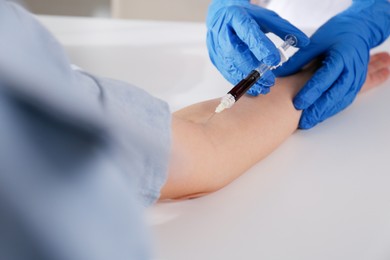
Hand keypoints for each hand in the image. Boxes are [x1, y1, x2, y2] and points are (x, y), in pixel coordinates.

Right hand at [206, 0, 308, 95]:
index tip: (275, 61)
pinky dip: (241, 82)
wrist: (222, 17)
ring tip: (264, 88)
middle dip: (253, 69)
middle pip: (236, 53)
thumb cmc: (246, 18)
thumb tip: (304, 43)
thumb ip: (285, 30)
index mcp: (236, 17)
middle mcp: (222, 32)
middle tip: (270, 81)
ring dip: (247, 80)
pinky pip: (227, 73)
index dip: (261, 48)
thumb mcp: (266, 18)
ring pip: (230, 66)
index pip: (248, 33)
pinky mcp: (215, 59)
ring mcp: (216, 47)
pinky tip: (254, 88)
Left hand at [276, 0, 389, 128]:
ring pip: (340, 101)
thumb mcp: (315, 42)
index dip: (311, 92)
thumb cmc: (336, 34)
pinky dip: (331, 110)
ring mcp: (356, 79)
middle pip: (334, 94)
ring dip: (324, 113)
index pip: (325, 78)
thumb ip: (299, 59)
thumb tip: (279, 74)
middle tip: (302, 122)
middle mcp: (351, 70)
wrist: (359, 30)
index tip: (298, 103)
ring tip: (307, 123)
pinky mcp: (356, 85)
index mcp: (341, 57)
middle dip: (318, 110)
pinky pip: (344, 101)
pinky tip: (318, 116)